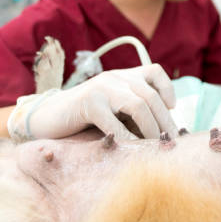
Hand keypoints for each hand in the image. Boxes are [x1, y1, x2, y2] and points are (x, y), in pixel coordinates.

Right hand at [8, 64, 177, 141]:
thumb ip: (135, 111)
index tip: (172, 107)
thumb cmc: (86, 117)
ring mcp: (102, 88)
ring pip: (139, 106)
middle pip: (151, 96)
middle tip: (172, 140)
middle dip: (165, 121)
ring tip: (155, 145)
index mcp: (124, 76)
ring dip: (151, 129)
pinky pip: (114, 123)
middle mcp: (115, 77)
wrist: (46, 117)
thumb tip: (164, 131)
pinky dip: (127, 138)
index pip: (154, 71)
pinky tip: (132, 150)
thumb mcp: (114, 107)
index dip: (167, 89)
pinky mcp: (88, 103)